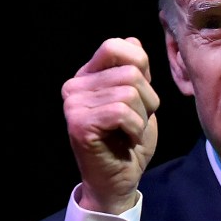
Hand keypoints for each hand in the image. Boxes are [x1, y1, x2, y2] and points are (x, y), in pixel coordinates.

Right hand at [61, 37, 159, 213]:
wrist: (119, 179)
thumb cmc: (130, 140)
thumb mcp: (140, 99)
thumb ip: (135, 71)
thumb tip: (132, 40)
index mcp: (88, 75)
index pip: (116, 46)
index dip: (141, 68)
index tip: (140, 96)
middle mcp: (75, 86)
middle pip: (131, 72)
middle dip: (146, 100)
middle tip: (134, 122)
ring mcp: (73, 104)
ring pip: (129, 92)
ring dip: (141, 117)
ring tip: (129, 132)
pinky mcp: (78, 124)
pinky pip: (121, 112)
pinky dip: (134, 128)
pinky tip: (126, 139)